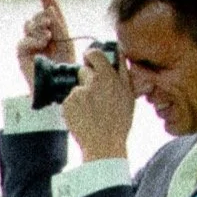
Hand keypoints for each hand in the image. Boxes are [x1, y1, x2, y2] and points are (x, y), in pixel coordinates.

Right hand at [17, 0, 73, 75]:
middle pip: (35, 18)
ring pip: (27, 27)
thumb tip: (48, 8)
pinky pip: (22, 42)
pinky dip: (32, 41)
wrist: (60, 84)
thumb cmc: (66, 65)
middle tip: (50, 23)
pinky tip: (42, 44)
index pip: (47, 14)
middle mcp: (40, 39)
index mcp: (53, 34)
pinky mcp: (22, 57)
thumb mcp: (66, 39)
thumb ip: (58, 23)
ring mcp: (30, 48)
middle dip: (42, 17)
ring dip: (38, 28)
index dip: (46, 2)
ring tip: (48, 37)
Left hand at [61, 44, 133, 161]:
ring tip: (91, 112)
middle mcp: (93, 82)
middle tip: (94, 95)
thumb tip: (119, 52)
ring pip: (76, 88)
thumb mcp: (128, 95)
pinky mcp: (68, 103)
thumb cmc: (119, 121)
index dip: (90, 56)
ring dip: (81, 96)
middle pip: (83, 70)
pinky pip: (69, 101)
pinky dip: (74, 108)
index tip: (90, 60)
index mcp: (110, 77)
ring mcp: (79, 92)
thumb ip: (122, 72)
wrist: (104, 144)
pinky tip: (83, 118)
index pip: (94, 53)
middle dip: (86, 79)